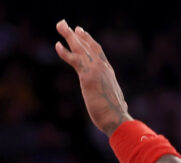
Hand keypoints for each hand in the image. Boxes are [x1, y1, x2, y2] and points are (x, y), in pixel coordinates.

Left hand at [54, 20, 132, 135]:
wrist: (117, 120)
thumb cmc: (117, 117)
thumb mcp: (118, 104)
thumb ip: (119, 101)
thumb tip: (124, 107)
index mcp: (109, 74)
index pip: (99, 54)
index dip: (90, 42)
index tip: (82, 34)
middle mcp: (103, 68)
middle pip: (90, 46)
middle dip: (80, 35)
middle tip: (70, 26)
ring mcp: (96, 70)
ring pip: (81, 47)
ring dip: (69, 35)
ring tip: (60, 24)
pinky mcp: (88, 76)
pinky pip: (74, 59)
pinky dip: (65, 51)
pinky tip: (57, 44)